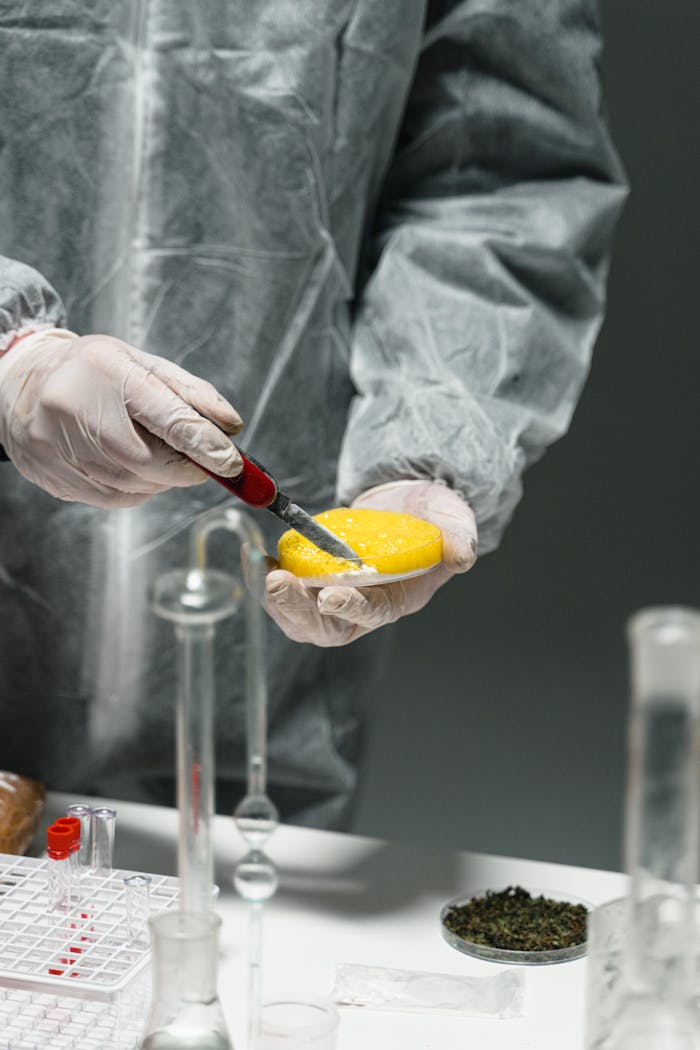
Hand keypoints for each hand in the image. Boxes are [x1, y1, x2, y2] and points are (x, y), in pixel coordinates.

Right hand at [0, 328, 242, 507]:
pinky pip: (116, 499)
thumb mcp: (141, 363)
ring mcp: (60, 449)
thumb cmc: (91, 372)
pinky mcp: (55, 479)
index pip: (169, 418)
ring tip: (152, 449)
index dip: (207, 446)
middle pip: (152, 463)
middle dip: (187, 468)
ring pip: (136, 486)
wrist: (19, 385)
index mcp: (108, 372)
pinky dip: (137, 488)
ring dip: (162, 477)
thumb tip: (230, 427)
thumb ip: (190, 393)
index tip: (233, 462)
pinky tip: (128, 464)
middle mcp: (76, 412)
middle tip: (204, 460)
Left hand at [263, 480, 476, 645]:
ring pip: (300, 618)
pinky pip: (286, 593)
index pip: (373, 612)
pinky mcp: (314, 581)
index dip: (351, 607)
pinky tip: (255, 557)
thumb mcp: (454, 518)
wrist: (407, 506)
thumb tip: (463, 556)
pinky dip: (266, 580)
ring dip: (276, 600)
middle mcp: (364, 606)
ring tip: (261, 571)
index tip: (329, 595)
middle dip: (298, 610)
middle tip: (277, 583)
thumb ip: (460, 535)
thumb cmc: (433, 518)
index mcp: (399, 598)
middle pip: (326, 628)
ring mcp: (335, 595)